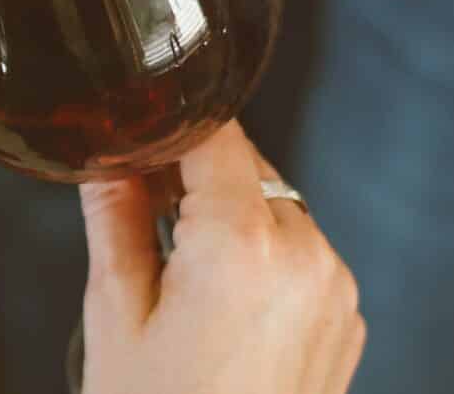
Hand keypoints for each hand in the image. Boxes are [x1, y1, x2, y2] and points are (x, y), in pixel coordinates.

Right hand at [78, 123, 364, 393]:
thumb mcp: (115, 314)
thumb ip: (113, 220)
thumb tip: (107, 164)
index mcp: (243, 246)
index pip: (215, 137)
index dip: (169, 131)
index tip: (136, 144)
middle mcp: (306, 258)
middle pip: (250, 170)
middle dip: (197, 181)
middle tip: (144, 220)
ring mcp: (335, 292)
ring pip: (279, 211)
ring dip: (234, 221)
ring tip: (183, 281)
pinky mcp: (346, 322)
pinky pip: (304, 259)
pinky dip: (266, 263)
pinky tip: (221, 309)